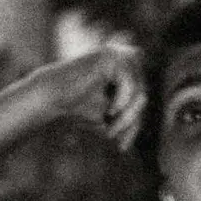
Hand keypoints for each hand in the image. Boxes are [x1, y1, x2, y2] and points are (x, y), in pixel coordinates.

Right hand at [27, 38, 145, 151]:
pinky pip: (129, 85)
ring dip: (126, 116)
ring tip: (110, 128)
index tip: (121, 147)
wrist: (50, 97)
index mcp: (130, 69)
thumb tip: (149, 134)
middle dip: (131, 122)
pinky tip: (109, 110)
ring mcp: (121, 54)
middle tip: (114, 138)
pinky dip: (121, 102)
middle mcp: (128, 58)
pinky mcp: (112, 56)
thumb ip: (129, 119)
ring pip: (140, 92)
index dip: (134, 125)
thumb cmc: (77, 107)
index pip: (142, 100)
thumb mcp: (108, 117)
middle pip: (144, 96)